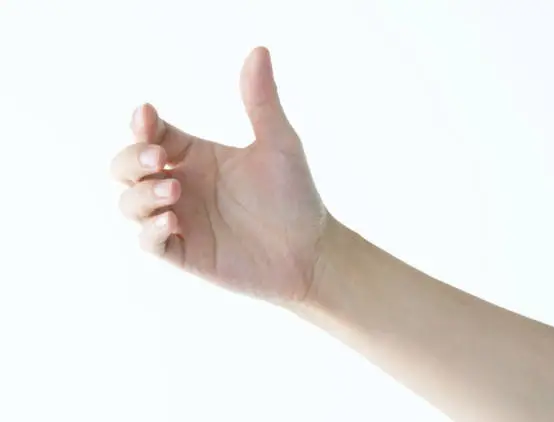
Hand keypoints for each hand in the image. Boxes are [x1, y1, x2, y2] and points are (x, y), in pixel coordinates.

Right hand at [111, 47, 330, 301]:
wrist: (309, 251)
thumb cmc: (294, 197)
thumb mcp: (279, 144)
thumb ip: (261, 102)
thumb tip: (259, 51)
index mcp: (197, 155)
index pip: (151, 133)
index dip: (141, 124)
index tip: (148, 116)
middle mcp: (182, 184)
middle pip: (126, 166)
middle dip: (130, 158)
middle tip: (157, 157)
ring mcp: (180, 219)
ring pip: (129, 203)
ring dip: (141, 194)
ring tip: (175, 189)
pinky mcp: (184, 252)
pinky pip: (149, 242)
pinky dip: (151, 230)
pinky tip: (173, 221)